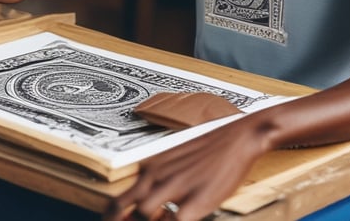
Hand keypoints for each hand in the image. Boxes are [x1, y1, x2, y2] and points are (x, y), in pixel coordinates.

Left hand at [104, 117, 267, 220]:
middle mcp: (157, 176)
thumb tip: (149, 197)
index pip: (119, 198)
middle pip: (121, 209)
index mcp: (151, 167)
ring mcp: (174, 189)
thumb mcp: (176, 157)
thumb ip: (161, 176)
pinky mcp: (194, 201)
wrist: (238, 137)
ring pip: (142, 215)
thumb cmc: (211, 146)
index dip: (111, 218)